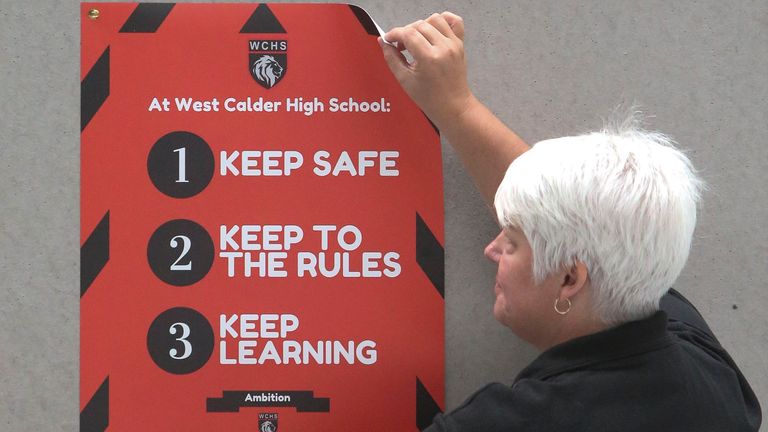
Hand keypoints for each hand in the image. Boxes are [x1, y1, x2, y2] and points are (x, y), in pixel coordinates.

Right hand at [379, 12, 475, 127]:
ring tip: (416, 39)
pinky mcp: (460, 44)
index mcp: (429, 58)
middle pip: (419, 25)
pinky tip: (434, 29)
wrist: (453, 106)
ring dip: (421, 25)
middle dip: (405, 31)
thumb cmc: (431, 98)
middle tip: (400, 45)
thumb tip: (384, 43)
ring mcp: (454, 44)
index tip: (389, 39)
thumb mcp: (405, 80)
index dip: (394, 34)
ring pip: (435, 19)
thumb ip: (392, 58)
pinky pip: (455, 21)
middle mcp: (443, 48)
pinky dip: (443, 20)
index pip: (407, 33)